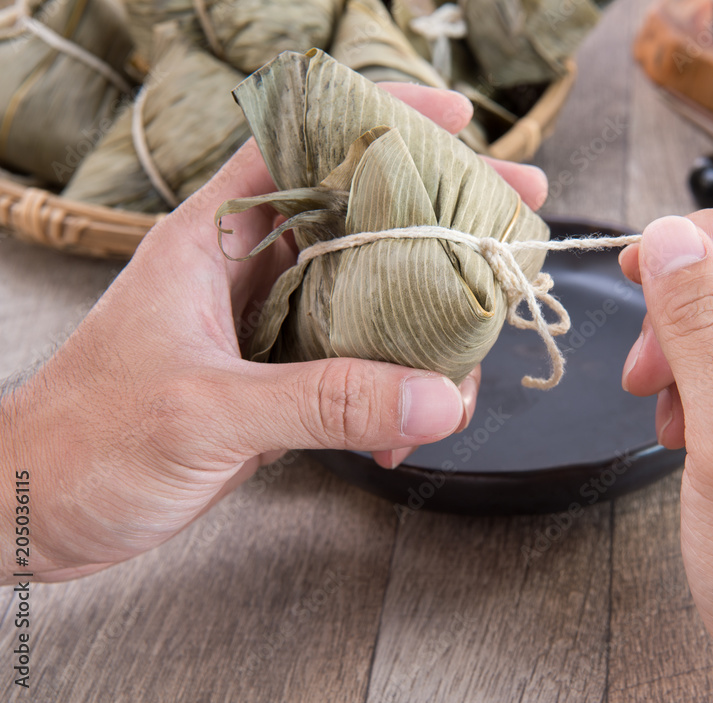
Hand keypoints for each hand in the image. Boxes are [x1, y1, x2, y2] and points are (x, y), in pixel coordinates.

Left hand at [0, 84, 547, 582]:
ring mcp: (270, 330)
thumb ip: (323, 403)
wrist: (36, 510)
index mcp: (215, 240)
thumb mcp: (206, 412)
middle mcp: (251, 273)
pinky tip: (406, 435)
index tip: (455, 117)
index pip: (302, 145)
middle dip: (442, 223)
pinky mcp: (280, 385)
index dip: (378, 118)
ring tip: (470, 364)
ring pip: (373, 304)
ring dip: (428, 329)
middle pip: (362, 223)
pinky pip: (359, 373)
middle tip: (514, 225)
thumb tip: (436, 397)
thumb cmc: (82, 441)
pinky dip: (394, 399)